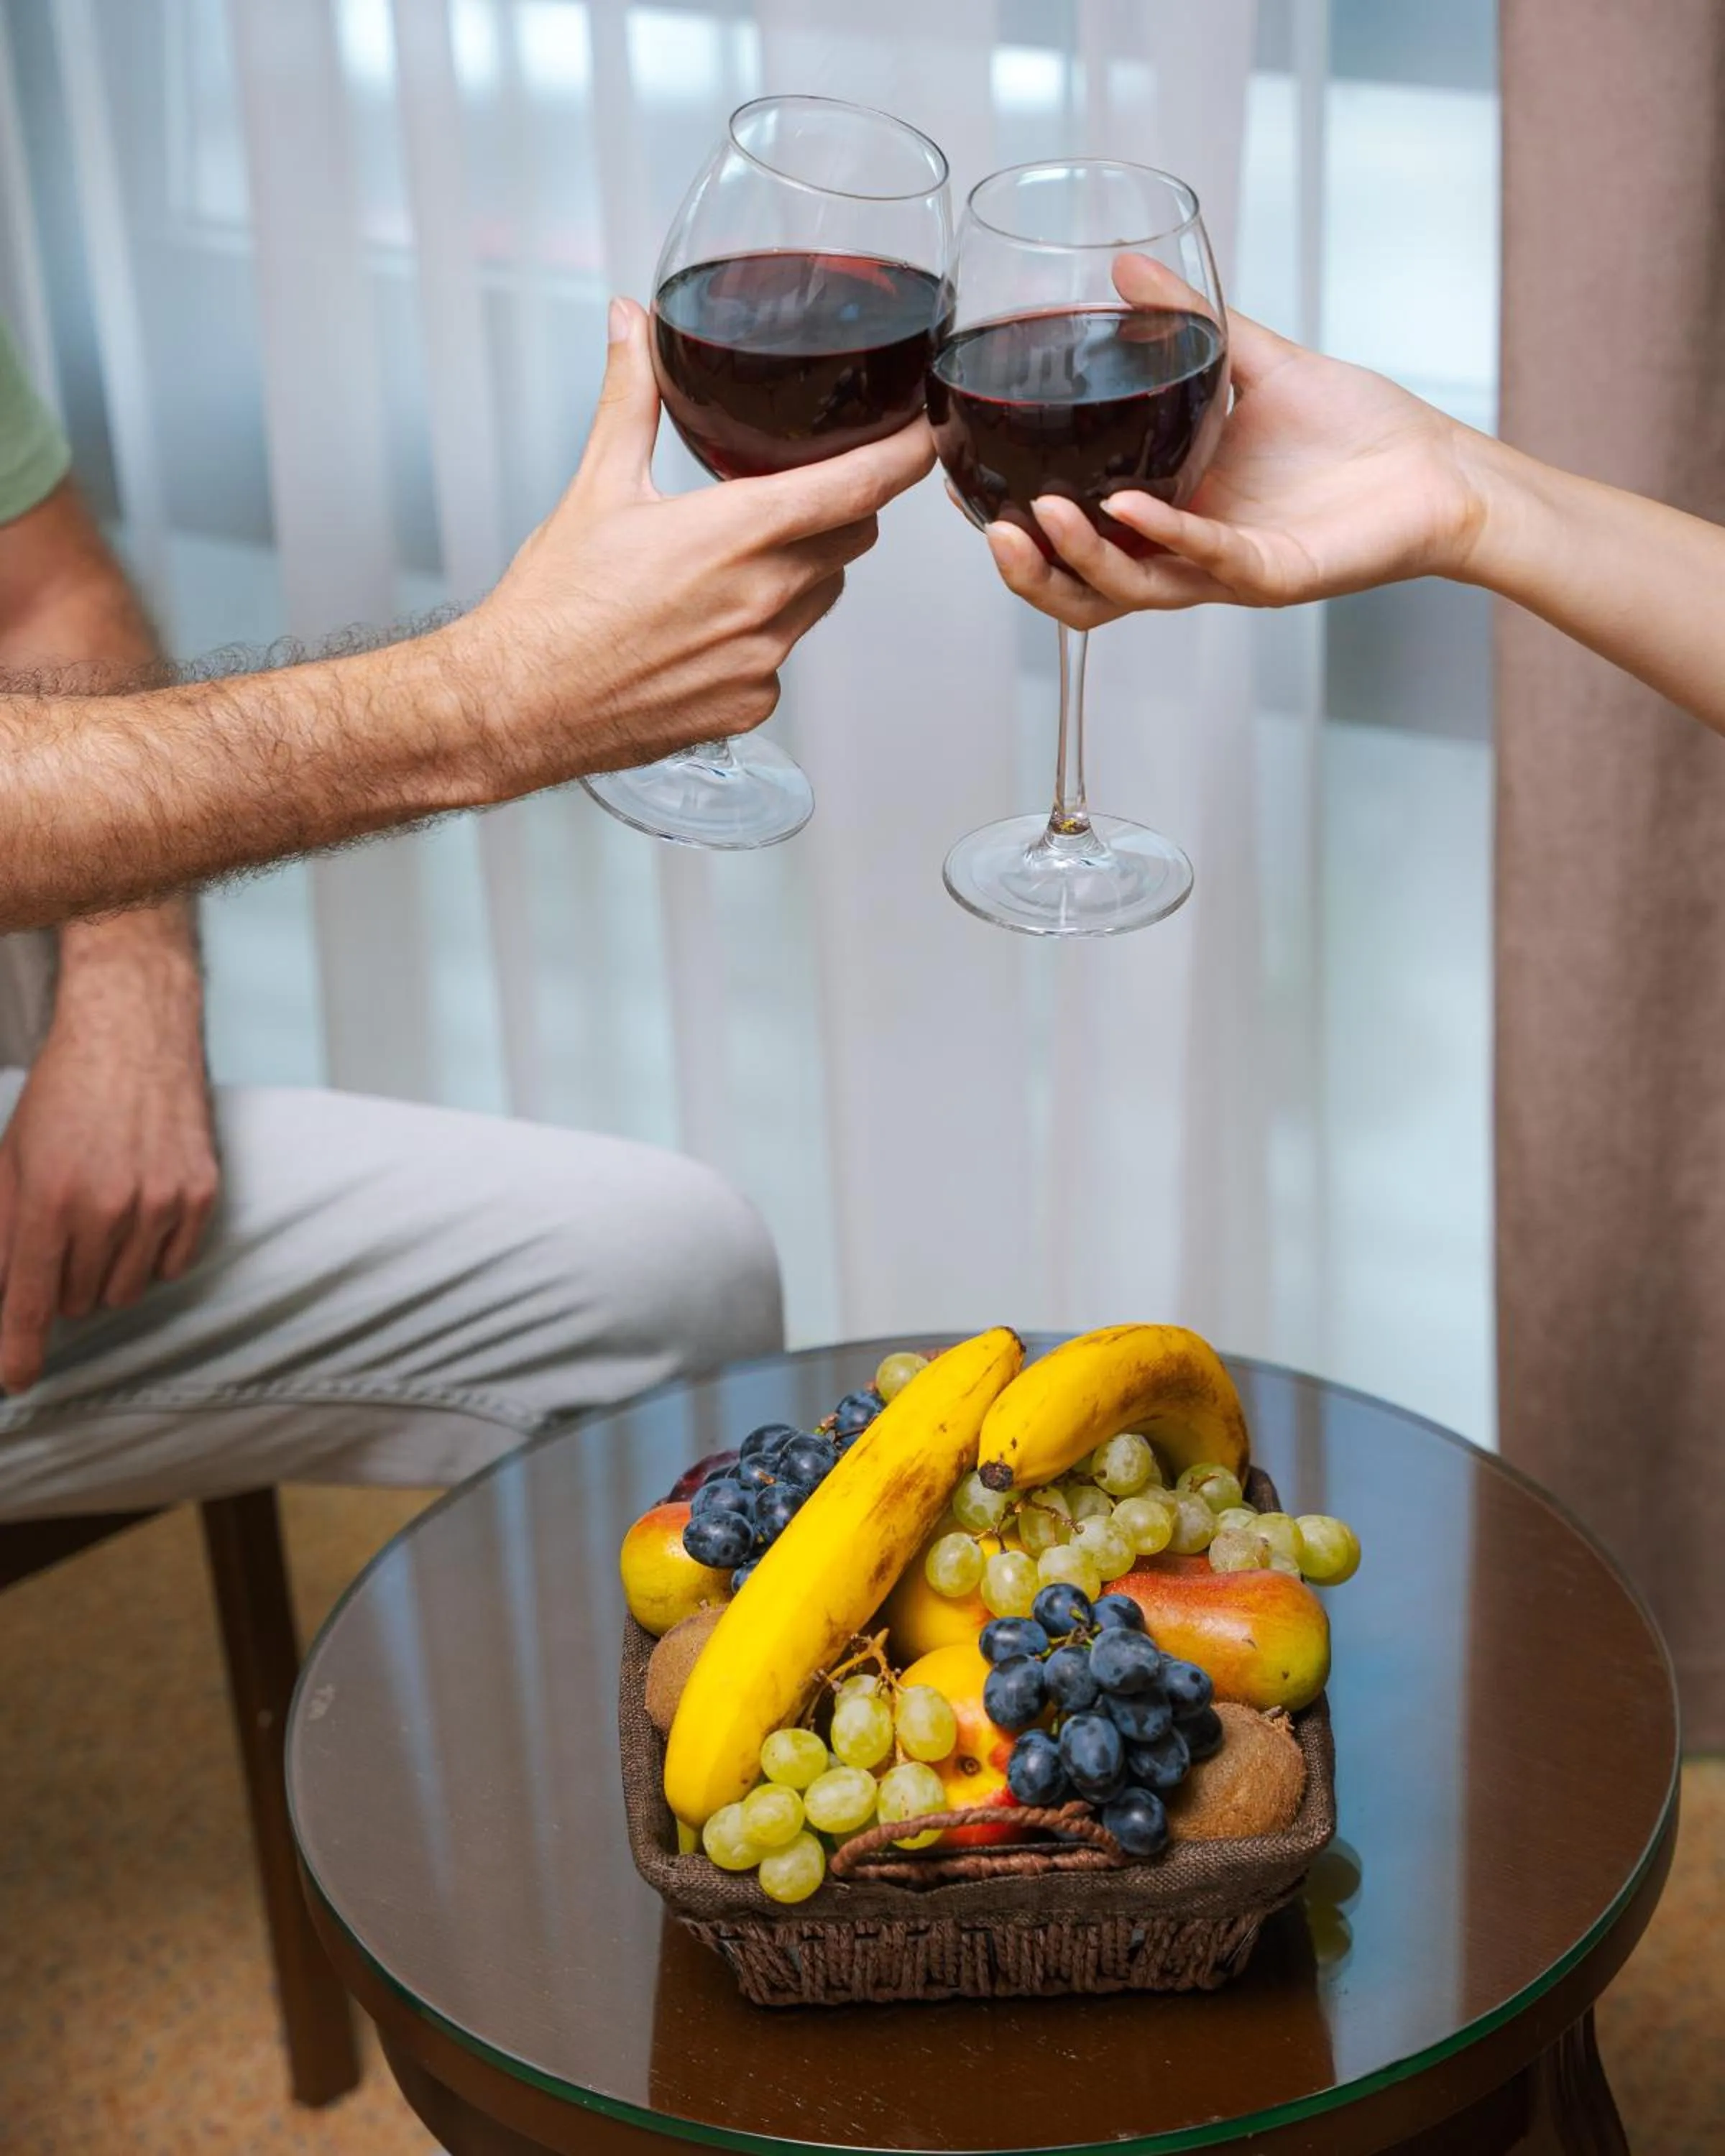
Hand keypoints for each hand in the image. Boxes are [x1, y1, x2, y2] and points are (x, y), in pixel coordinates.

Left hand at [0, 955, 217, 1391]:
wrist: (133, 1034)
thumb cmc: (62, 1096)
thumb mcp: (11, 1161)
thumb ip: (2, 1235)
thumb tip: (3, 1297)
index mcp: (51, 1197)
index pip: (32, 1302)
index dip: (19, 1351)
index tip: (14, 1381)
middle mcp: (110, 1206)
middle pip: (78, 1301)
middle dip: (61, 1285)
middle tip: (61, 1237)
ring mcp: (162, 1202)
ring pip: (125, 1290)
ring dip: (105, 1272)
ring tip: (101, 1218)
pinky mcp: (200, 1194)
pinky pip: (170, 1265)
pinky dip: (150, 1255)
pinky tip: (139, 1210)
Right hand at [451, 298, 935, 778]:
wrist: (518, 704)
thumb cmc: (553, 607)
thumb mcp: (597, 485)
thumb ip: (631, 398)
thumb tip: (631, 324)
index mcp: (736, 532)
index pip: (861, 485)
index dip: (906, 454)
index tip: (925, 432)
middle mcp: (764, 598)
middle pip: (851, 537)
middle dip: (838, 510)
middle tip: (797, 493)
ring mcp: (763, 658)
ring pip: (820, 596)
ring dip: (799, 572)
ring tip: (732, 564)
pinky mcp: (751, 704)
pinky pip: (784, 657)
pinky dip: (761, 635)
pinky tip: (705, 628)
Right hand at [985, 255, 1489, 629]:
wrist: (1440, 470)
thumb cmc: (1357, 432)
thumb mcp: (1256, 363)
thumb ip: (1189, 321)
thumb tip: (1126, 267)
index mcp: (1169, 512)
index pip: (1072, 540)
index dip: (1015, 530)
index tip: (966, 490)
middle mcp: (1187, 553)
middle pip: (1084, 592)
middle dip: (1030, 573)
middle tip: (993, 530)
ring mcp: (1224, 571)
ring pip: (1129, 591)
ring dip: (1080, 558)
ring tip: (1041, 516)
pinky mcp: (1271, 576)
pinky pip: (1204, 562)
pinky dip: (1162, 535)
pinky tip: (1127, 505)